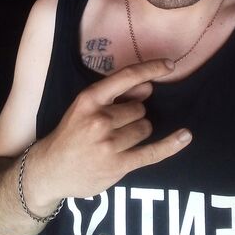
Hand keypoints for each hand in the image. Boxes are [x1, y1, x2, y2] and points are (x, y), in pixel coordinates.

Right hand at [33, 59, 191, 203]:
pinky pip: (152, 152)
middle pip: (140, 108)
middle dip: (134, 115)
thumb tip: (148, 86)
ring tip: (117, 141)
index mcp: (89, 98)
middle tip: (114, 126)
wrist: (49, 170)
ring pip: (145, 128)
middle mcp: (99, 119)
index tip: (170, 64)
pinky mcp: (118, 166)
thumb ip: (116, 96)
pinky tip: (185, 136)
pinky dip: (171, 144)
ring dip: (138, 132)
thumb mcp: (85, 107)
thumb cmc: (71, 133)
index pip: (127, 77)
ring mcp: (109, 144)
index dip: (151, 68)